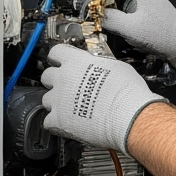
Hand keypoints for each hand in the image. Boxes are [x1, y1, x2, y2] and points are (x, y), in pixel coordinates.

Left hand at [41, 44, 165, 154]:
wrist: (129, 116)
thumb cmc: (127, 92)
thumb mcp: (116, 66)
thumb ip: (98, 65)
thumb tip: (96, 67)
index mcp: (76, 62)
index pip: (56, 52)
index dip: (59, 58)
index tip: (62, 62)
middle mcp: (63, 78)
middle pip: (47, 76)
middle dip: (57, 81)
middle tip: (70, 87)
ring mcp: (58, 100)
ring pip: (47, 99)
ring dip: (57, 103)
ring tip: (73, 108)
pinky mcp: (58, 120)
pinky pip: (48, 121)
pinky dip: (57, 123)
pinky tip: (69, 122)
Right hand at [98, 0, 175, 67]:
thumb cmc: (164, 34)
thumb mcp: (131, 28)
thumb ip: (109, 19)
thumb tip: (93, 14)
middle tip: (86, 7)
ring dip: (105, 4)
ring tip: (96, 15)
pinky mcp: (142, 7)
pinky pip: (122, 4)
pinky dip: (114, 10)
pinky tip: (110, 20)